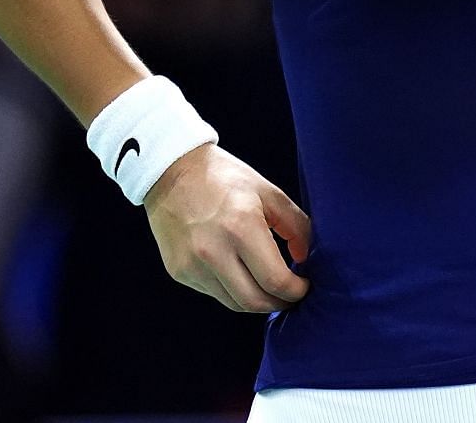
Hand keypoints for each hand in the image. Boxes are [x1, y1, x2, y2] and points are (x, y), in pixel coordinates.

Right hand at [144, 143, 312, 313]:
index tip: (305, 286)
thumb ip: (295, 225)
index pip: (275, 280)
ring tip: (269, 287)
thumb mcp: (267, 192)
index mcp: (241, 226)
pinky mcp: (179, 272)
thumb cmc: (223, 177)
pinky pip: (214, 293)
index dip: (296, 291)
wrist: (171, 171)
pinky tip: (240, 274)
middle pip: (255, 302)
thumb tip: (304, 257)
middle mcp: (214, 251)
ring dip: (257, 301)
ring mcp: (193, 265)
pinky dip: (232, 290)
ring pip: (234, 303)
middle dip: (280, 303)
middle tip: (292, 295)